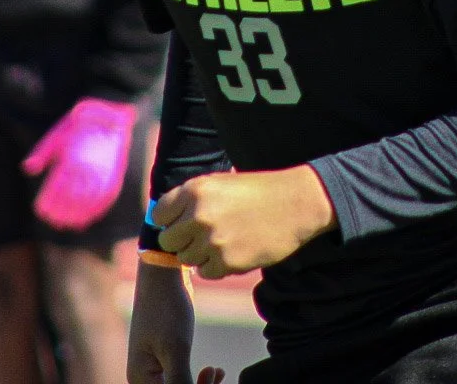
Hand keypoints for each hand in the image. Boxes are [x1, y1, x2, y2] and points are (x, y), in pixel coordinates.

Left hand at [21, 97, 138, 231]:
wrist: (110, 116)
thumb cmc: (78, 127)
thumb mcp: (57, 135)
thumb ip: (42, 153)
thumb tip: (28, 169)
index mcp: (71, 158)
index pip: (57, 188)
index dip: (48, 202)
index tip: (40, 210)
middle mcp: (87, 167)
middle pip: (71, 198)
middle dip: (60, 212)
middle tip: (51, 221)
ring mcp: (102, 172)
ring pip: (88, 201)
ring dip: (76, 216)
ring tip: (66, 224)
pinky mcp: (114, 175)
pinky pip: (105, 199)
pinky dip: (95, 212)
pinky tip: (86, 220)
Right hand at [128, 260, 224, 383]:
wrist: (163, 275)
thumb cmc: (166, 309)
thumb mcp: (175, 348)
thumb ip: (180, 381)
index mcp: (140, 379)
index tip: (211, 377)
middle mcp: (145, 377)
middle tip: (216, 372)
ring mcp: (156, 367)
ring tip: (217, 371)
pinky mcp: (167, 356)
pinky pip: (183, 377)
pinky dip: (199, 377)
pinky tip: (215, 370)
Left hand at [154, 167, 335, 278]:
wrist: (297, 204)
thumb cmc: (259, 191)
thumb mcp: (221, 184)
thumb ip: (191, 200)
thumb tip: (161, 221)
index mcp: (195, 190)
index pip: (159, 214)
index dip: (170, 219)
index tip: (181, 221)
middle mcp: (199, 215)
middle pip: (168, 240)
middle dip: (183, 239)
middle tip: (204, 234)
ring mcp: (212, 241)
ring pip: (187, 258)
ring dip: (201, 253)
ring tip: (225, 239)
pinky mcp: (227, 262)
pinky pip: (206, 272)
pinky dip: (217, 266)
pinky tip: (234, 250)